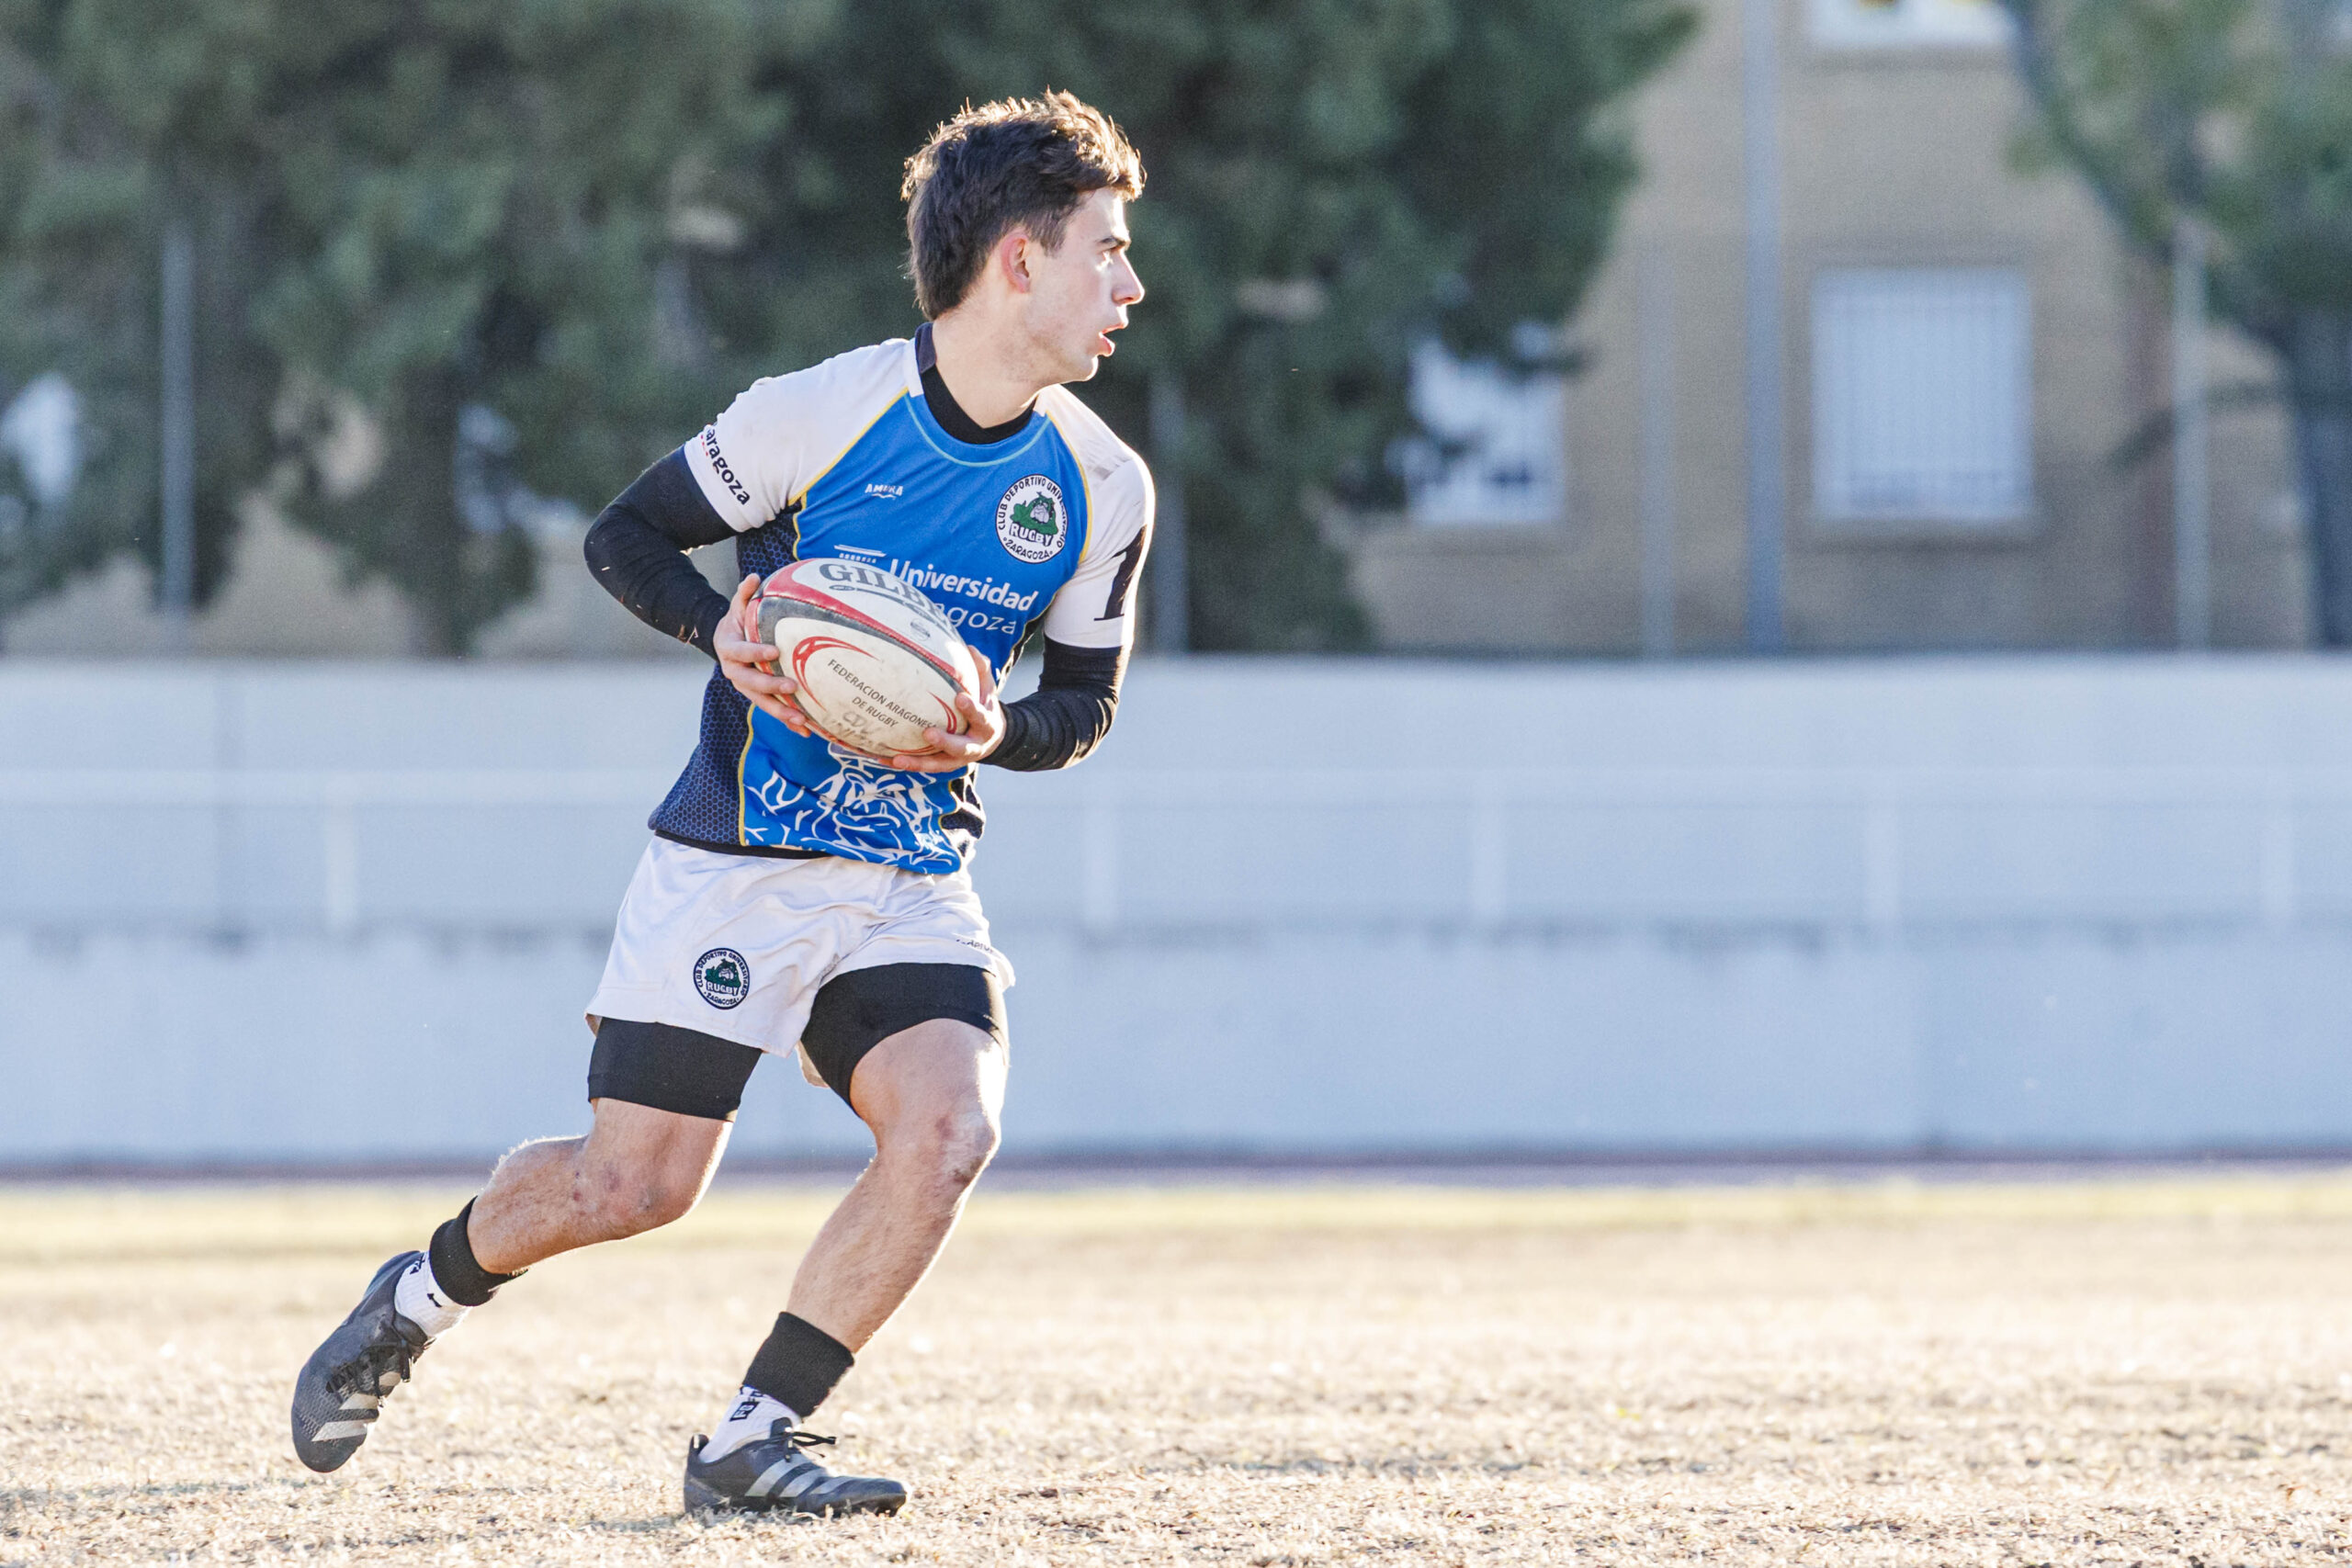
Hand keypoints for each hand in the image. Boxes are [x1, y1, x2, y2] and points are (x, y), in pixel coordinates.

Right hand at [714, 573, 814, 736]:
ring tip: (801, 720)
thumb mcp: (736, 607)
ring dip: (782, 713)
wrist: (726, 642)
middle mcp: (736, 672)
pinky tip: (807, 731)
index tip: (774, 651)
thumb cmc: (737, 622)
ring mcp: (747, 688)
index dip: (755, 653)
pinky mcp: (759, 698)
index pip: (741, 652)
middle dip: (771, 687)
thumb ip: (744, 594)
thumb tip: (753, 577)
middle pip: (751, 684)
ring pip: (763, 703)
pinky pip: (773, 710)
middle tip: (792, 686)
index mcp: (729, 649)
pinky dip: (788, 722)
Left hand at [885, 644, 1003, 772]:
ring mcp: (956, 760)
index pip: (981, 717)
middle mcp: (973, 747)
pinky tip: (885, 759)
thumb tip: (969, 648)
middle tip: (928, 733)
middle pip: (960, 748)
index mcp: (986, 726)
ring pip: (937, 764)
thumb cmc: (984, 707)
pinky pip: (923, 766)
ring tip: (897, 759)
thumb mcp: (987, 690)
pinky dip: (905, 763)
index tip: (960, 698)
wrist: (992, 739)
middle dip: (944, 742)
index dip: (972, 709)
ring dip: (917, 763)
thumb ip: (980, 671)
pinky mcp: (943, 765)